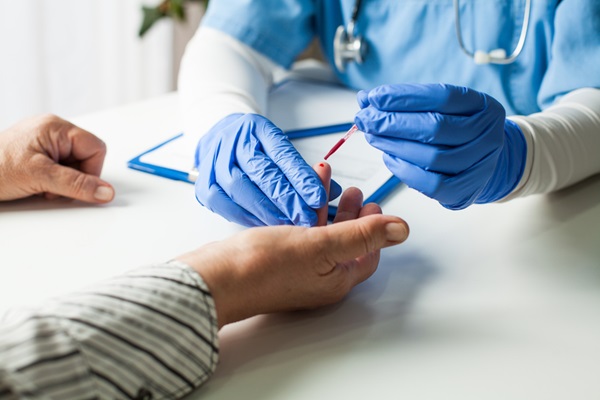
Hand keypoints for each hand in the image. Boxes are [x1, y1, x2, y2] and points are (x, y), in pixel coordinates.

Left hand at [0, 114, 113, 202]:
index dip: (91, 171)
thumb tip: (106, 191)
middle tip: (51, 185)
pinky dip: (53, 181)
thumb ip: (77, 184)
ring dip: (63, 181)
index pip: (96, 149)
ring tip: (40, 185)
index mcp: (56, 127)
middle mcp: (52, 130)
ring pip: (74, 165)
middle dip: (74, 177)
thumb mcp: (40, 177)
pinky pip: (60, 168)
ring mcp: (44, 141)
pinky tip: (36, 183)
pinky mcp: (38, 153)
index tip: (75, 186)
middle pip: (87, 157)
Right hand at [178, 162, 408, 327]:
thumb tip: (401, 230)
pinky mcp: (276, 260)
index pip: (367, 255)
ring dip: (327, 209)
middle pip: (345, 244)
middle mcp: (318, 279)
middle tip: (355, 192)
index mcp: (335, 280)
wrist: (215, 278)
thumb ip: (362, 235)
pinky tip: (299, 196)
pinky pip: (300, 234)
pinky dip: (305, 213)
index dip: (375, 230)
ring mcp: (296, 271)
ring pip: (321, 236)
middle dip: (352, 214)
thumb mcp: (320, 245)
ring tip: (328, 184)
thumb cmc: (262, 267)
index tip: (375, 205)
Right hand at [194, 113, 339, 226]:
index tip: (318, 198)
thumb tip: (333, 191)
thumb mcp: (281, 148)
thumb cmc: (256, 147)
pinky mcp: (205, 186)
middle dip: (288, 199)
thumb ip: (304, 171)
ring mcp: (214, 163)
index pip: (282, 155)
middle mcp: (233, 142)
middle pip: (261, 173)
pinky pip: (226, 205)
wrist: (219, 140)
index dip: (301, 178)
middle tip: (308, 219)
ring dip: (268, 211)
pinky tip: (264, 225)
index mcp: (256, 128)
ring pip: (241, 190)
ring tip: (289, 226)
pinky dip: (247, 217)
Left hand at [354, 83, 526, 208]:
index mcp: (483, 106)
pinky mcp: (465, 191)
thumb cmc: (457, 130)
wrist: (487, 163)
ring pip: (432, 157)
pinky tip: (389, 158)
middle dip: (392, 122)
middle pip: (435, 128)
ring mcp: (480, 166)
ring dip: (394, 145)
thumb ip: (408, 102)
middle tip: (365, 119)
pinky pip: (431, 184)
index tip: (373, 97)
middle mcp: (487, 135)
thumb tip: (366, 99)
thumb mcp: (442, 108)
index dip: (404, 97)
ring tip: (373, 137)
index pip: (441, 97)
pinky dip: (405, 170)